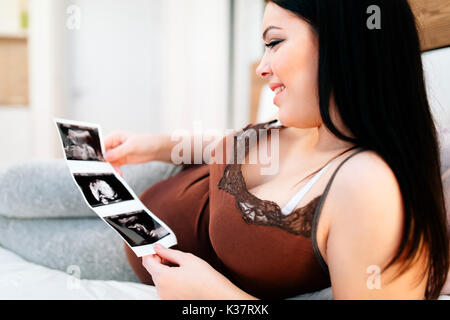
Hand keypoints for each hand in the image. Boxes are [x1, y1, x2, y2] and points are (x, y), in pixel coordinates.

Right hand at [104, 131, 163, 174]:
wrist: (156, 149)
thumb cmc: (146, 142)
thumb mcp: (132, 146)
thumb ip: (118, 152)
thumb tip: (106, 157)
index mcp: (114, 137)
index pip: (102, 144)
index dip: (99, 153)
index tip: (99, 161)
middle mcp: (114, 144)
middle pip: (104, 154)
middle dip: (105, 162)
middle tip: (108, 169)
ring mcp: (117, 153)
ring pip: (109, 162)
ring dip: (112, 168)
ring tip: (117, 172)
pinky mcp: (121, 160)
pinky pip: (115, 166)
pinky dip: (116, 170)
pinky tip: (119, 173)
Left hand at [142, 244, 256, 299]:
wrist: (217, 295)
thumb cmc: (205, 279)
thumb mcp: (187, 258)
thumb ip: (168, 252)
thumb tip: (158, 248)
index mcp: (163, 277)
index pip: (147, 261)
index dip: (150, 252)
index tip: (156, 247)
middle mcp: (161, 289)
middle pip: (152, 270)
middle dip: (158, 260)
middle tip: (170, 254)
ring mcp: (165, 296)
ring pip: (159, 278)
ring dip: (164, 269)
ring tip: (180, 265)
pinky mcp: (171, 300)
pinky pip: (165, 286)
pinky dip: (169, 278)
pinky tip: (181, 274)